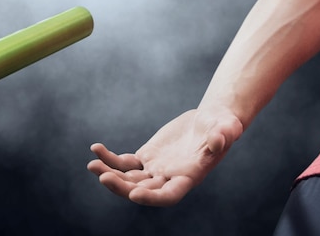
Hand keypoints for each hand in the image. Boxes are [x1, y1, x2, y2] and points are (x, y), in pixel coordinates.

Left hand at [87, 108, 242, 205]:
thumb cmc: (223, 125)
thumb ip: (223, 135)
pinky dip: (109, 158)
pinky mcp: (146, 157)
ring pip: (128, 178)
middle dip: (122, 187)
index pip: (168, 196)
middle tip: (102, 177)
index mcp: (188, 177)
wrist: (210, 121)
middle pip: (142, 190)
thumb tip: (219, 140)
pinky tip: (95, 148)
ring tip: (92, 165)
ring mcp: (155, 170)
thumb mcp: (227, 128)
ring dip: (109, 173)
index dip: (152, 198)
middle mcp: (169, 178)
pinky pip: (124, 162)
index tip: (135, 195)